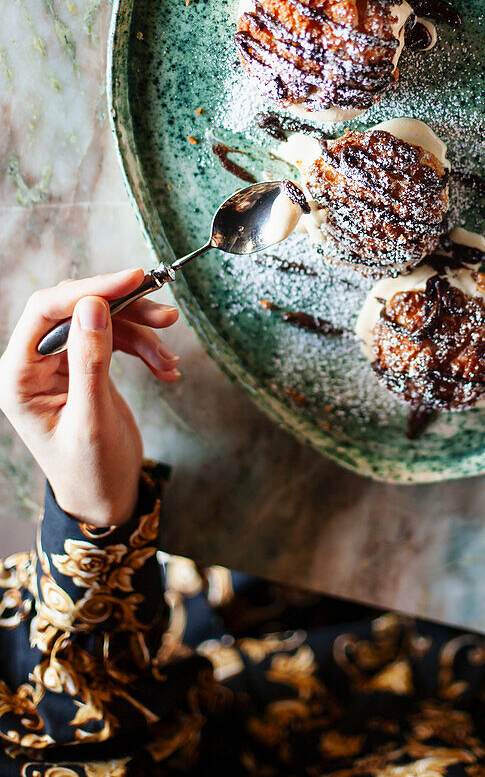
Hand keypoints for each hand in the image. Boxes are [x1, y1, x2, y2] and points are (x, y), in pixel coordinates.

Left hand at [0, 270, 179, 527]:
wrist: (107, 500)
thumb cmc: (91, 472)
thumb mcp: (92, 419)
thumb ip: (90, 360)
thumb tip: (92, 304)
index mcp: (18, 377)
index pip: (46, 311)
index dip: (89, 289)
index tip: (132, 280)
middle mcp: (34, 365)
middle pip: (77, 309)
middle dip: (124, 309)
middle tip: (164, 312)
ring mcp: (59, 364)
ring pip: (102, 321)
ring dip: (141, 332)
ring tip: (169, 356)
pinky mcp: (84, 367)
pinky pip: (115, 339)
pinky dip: (143, 349)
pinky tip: (165, 368)